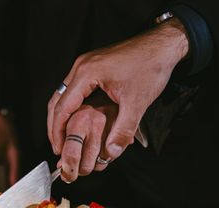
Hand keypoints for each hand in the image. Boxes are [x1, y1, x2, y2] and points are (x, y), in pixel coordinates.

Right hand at [48, 19, 188, 164]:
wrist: (164, 44)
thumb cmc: (152, 66)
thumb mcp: (138, 102)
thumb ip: (123, 129)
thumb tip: (112, 152)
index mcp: (86, 73)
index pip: (62, 107)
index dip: (57, 131)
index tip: (58, 148)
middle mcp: (80, 66)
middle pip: (56, 100)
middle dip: (54, 126)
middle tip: (56, 146)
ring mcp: (84, 64)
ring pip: (62, 95)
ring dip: (61, 116)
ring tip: (63, 136)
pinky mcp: (91, 66)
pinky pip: (72, 89)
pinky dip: (70, 107)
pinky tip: (76, 119)